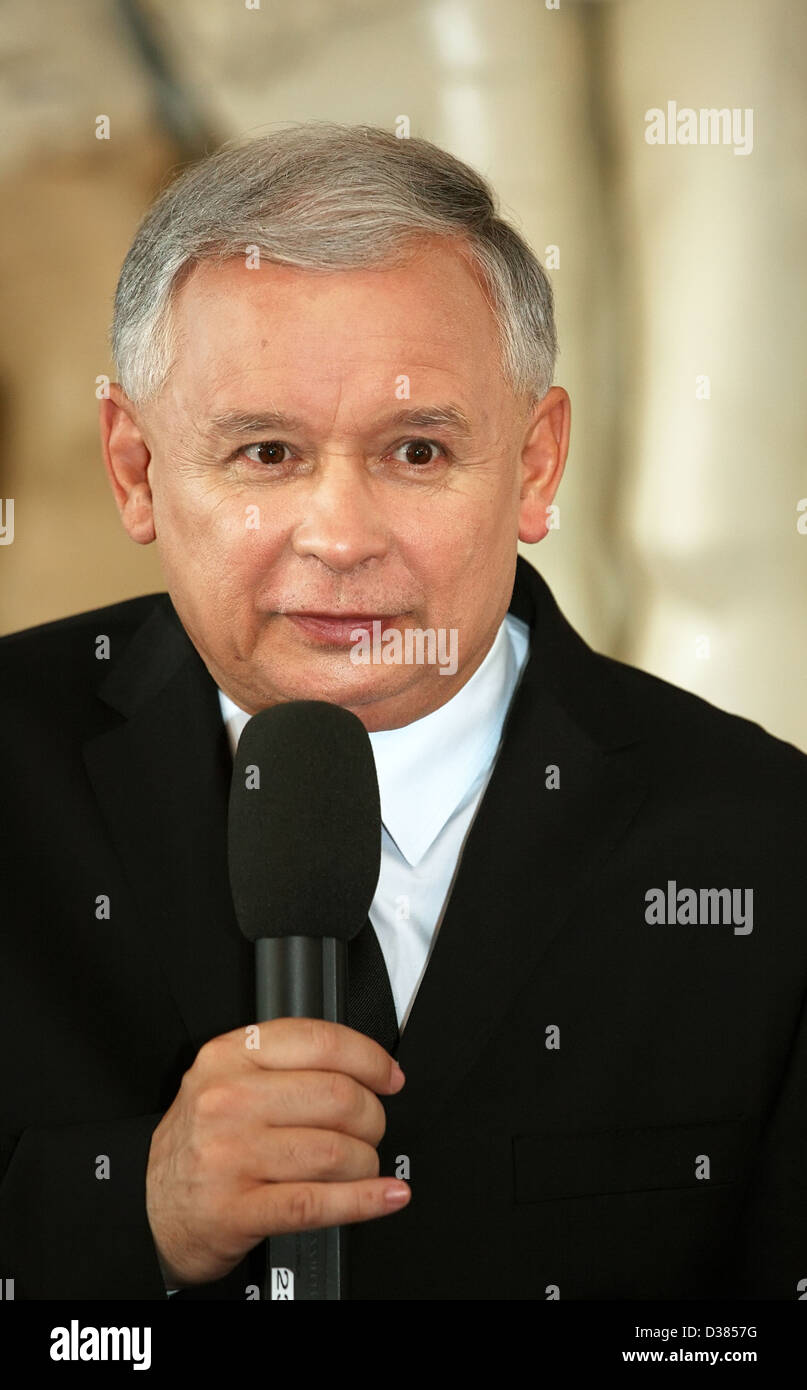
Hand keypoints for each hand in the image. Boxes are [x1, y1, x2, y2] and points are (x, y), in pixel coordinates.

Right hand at [145, 1017, 408, 1286]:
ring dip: (366, 1162)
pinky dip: (365, 1201)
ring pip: (335, 1151)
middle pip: (337, 1096)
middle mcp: (227, 1101)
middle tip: (371, 1128)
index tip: (388, 1077)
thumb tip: (362, 1064)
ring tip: (362, 1165)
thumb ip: (283, 1063)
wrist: (147, 1205)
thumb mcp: (224, 1080)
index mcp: (228, 1057)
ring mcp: (230, 1156)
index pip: (319, 1042)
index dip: (369, 1059)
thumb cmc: (200, 1142)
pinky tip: (385, 1196)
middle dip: (372, 1116)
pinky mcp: (237, 1209)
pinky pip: (319, 1202)